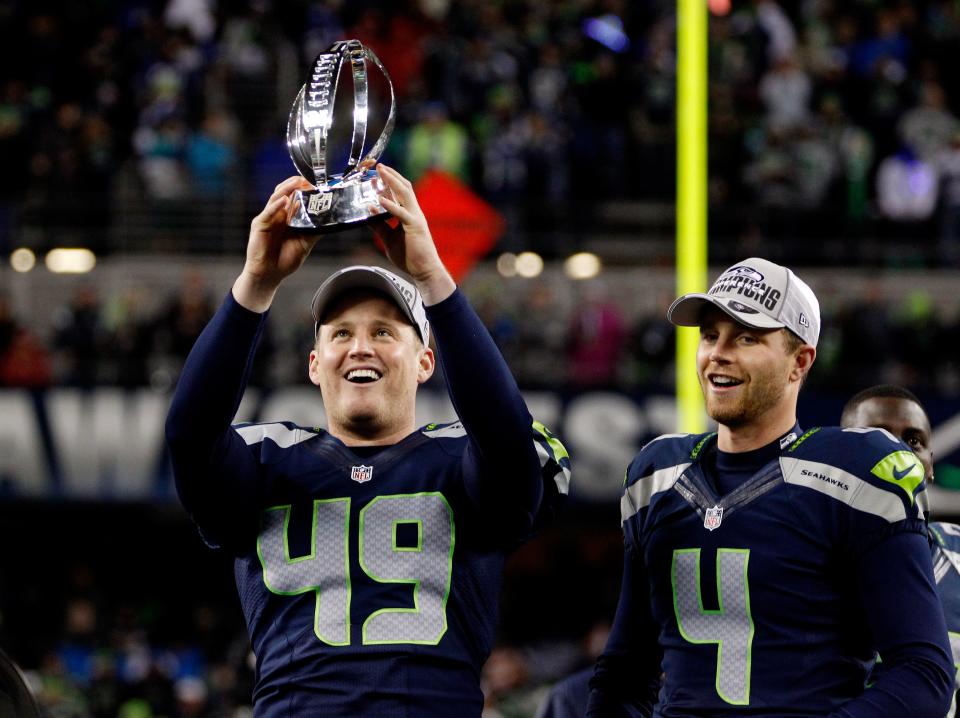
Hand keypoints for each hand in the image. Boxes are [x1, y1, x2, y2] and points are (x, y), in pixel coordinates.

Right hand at [233, 176, 318, 311]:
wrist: (269, 275)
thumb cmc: (284, 259)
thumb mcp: (305, 243)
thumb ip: (315, 232)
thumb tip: (332, 223)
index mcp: (287, 216)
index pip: (294, 196)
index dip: (304, 188)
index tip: (317, 183)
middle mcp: (277, 214)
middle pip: (285, 192)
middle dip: (296, 184)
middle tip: (309, 179)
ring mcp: (268, 218)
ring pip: (276, 198)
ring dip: (287, 189)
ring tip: (298, 182)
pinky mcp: (259, 225)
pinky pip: (267, 212)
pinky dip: (276, 206)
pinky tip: (284, 200)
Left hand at [372, 163, 454, 304]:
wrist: (424, 271)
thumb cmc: (410, 256)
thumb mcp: (389, 239)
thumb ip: (379, 226)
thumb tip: (368, 214)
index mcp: (409, 214)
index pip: (400, 192)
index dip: (390, 181)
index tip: (377, 173)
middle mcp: (414, 213)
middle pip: (404, 187)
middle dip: (391, 175)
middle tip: (378, 165)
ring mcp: (416, 218)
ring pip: (405, 194)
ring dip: (392, 181)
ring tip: (380, 172)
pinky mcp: (414, 227)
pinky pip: (401, 213)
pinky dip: (390, 205)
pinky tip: (379, 199)